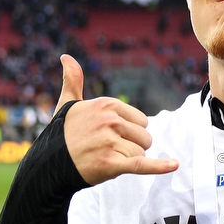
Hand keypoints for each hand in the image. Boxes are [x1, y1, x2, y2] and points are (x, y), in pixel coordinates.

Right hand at [55, 54, 178, 185]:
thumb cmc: (62, 134)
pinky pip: (142, 164)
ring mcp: (110, 142)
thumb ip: (73, 80)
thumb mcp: (68, 104)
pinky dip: (160, 167)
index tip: (109, 135)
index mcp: (107, 105)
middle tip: (106, 149)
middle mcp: (110, 121)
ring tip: (104, 159)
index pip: (141, 121)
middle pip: (144, 137)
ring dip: (127, 160)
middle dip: (131, 146)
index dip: (129, 132)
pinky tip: (174, 165)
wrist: (48, 164)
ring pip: (140, 153)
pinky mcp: (111, 164)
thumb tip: (66, 57)